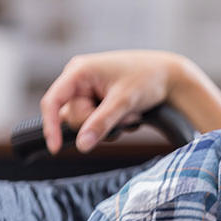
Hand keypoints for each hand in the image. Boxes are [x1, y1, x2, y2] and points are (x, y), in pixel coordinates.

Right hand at [40, 50, 189, 153]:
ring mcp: (89, 90)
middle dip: (99, 123)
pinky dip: (114, 123)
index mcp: (79, 71)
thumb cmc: (148, 78)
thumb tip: (82, 145)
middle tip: (125, 115)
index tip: (56, 148)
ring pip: (86, 122)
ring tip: (130, 112)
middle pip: (74, 117)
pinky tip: (129, 114)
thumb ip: (101, 123)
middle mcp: (79, 79)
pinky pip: (97, 121)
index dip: (51, 126)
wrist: (170, 75)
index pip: (53, 101)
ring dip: (110, 124)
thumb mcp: (124, 101)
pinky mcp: (99, 99)